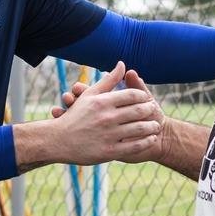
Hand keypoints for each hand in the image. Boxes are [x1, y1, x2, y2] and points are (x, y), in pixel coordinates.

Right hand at [52, 68, 169, 164]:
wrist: (58, 141)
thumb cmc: (75, 116)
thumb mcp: (90, 95)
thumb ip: (108, 80)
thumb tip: (122, 64)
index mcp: (103, 102)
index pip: (132, 95)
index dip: (143, 96)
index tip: (146, 99)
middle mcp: (107, 117)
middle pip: (139, 111)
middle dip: (150, 110)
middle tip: (154, 110)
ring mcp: (109, 135)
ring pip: (139, 129)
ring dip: (152, 127)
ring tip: (156, 126)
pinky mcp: (110, 151)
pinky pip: (134, 146)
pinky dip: (146, 142)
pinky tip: (151, 139)